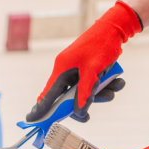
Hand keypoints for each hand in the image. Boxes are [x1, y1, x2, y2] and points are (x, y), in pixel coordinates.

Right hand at [27, 1, 141, 122]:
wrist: (115, 28)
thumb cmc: (101, 45)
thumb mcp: (93, 71)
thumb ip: (85, 93)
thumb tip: (79, 113)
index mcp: (62, 69)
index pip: (48, 94)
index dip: (40, 108)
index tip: (31, 120)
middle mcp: (67, 70)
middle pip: (69, 96)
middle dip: (82, 104)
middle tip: (87, 117)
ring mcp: (78, 69)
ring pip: (84, 91)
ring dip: (100, 94)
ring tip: (113, 89)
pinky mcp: (88, 68)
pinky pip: (94, 83)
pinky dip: (105, 85)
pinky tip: (117, 81)